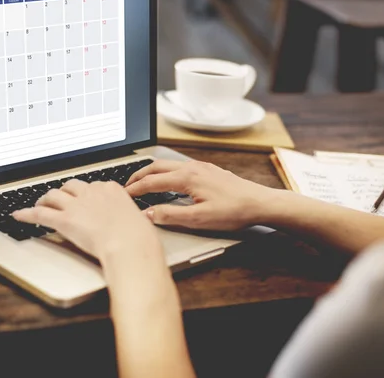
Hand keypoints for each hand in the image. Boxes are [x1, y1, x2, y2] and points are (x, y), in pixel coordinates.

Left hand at [13, 180, 162, 262]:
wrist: (129, 244)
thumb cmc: (137, 236)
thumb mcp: (137, 219)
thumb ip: (128, 216)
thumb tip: (129, 223)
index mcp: (110, 189)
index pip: (93, 185)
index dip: (85, 193)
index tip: (83, 198)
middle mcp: (91, 193)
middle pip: (71, 186)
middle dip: (64, 191)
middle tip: (60, 198)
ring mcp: (76, 205)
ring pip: (53, 195)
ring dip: (45, 199)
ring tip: (40, 203)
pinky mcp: (64, 220)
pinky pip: (40, 214)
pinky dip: (27, 214)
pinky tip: (19, 215)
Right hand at [126, 160, 278, 230]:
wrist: (260, 203)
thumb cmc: (233, 211)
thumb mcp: (199, 219)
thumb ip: (170, 215)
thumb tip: (147, 214)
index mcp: (187, 177)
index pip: (152, 182)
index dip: (135, 189)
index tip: (123, 196)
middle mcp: (191, 167)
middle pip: (156, 167)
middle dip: (138, 175)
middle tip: (126, 186)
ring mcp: (200, 166)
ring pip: (167, 164)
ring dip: (151, 172)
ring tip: (142, 181)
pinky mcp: (208, 169)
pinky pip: (179, 166)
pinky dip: (165, 171)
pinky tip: (167, 180)